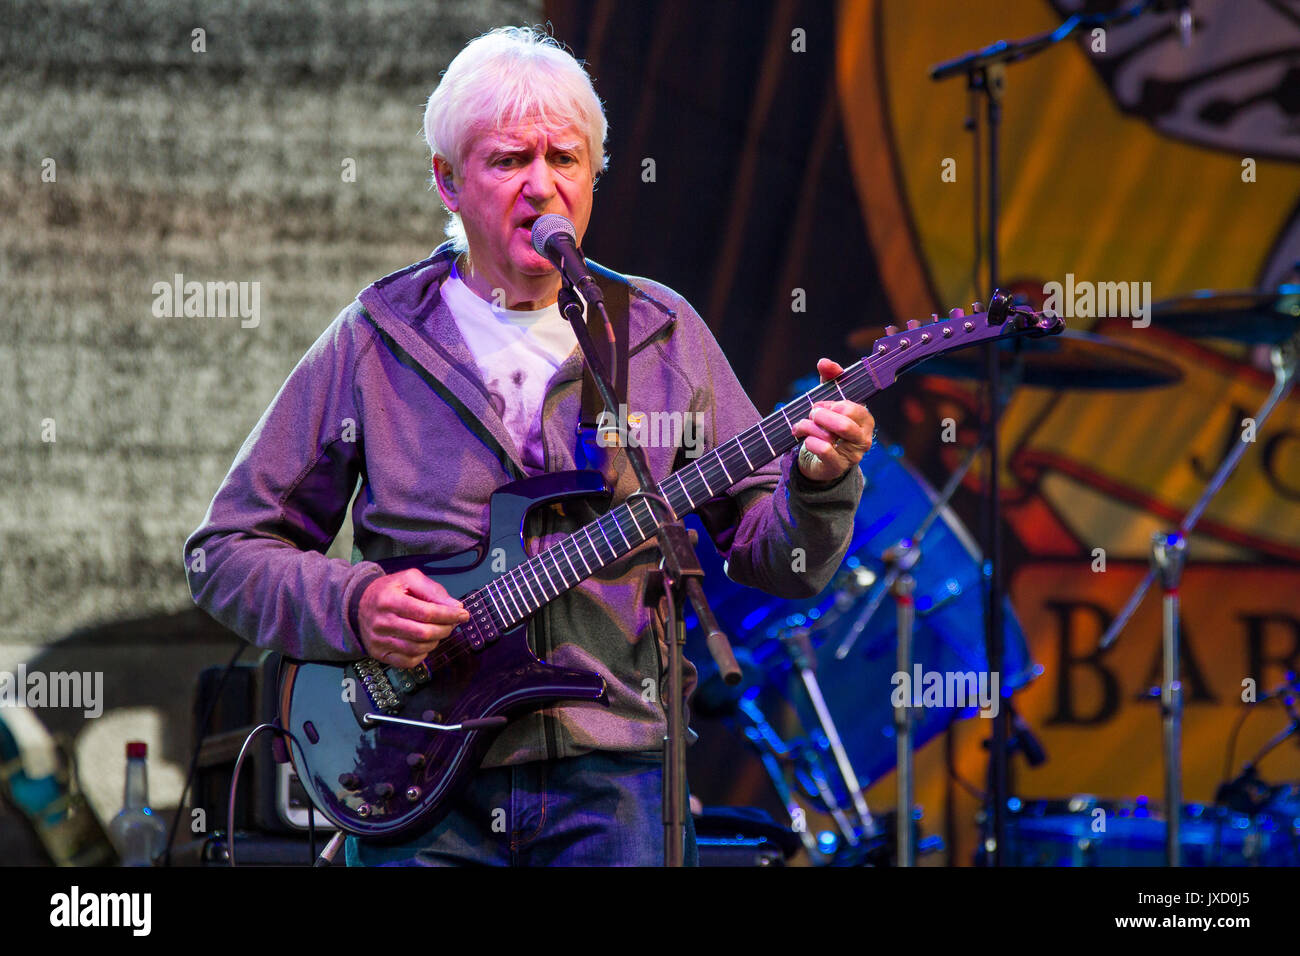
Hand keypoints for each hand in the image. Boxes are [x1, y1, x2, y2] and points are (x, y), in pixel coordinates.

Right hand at [357, 568, 468, 668]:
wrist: (358, 605)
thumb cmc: (388, 591)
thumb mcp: (409, 579)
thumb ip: (433, 590)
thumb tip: (455, 606)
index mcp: (389, 600)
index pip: (425, 612)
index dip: (448, 615)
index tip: (463, 614)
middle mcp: (382, 622)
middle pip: (423, 633)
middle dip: (445, 629)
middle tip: (453, 623)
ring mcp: (379, 640)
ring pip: (418, 648)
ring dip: (436, 641)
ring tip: (439, 630)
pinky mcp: (379, 654)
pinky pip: (408, 661)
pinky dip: (423, 654)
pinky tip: (425, 643)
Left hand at [792, 357, 874, 483]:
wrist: (820, 459)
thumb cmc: (828, 426)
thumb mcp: (829, 400)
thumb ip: (830, 379)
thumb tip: (824, 362)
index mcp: (864, 419)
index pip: (850, 407)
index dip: (831, 404)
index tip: (819, 404)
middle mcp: (863, 437)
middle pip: (843, 424)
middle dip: (820, 416)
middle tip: (810, 414)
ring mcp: (853, 454)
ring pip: (831, 437)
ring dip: (809, 428)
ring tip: (801, 426)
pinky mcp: (838, 466)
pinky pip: (824, 450)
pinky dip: (810, 442)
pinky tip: (805, 440)